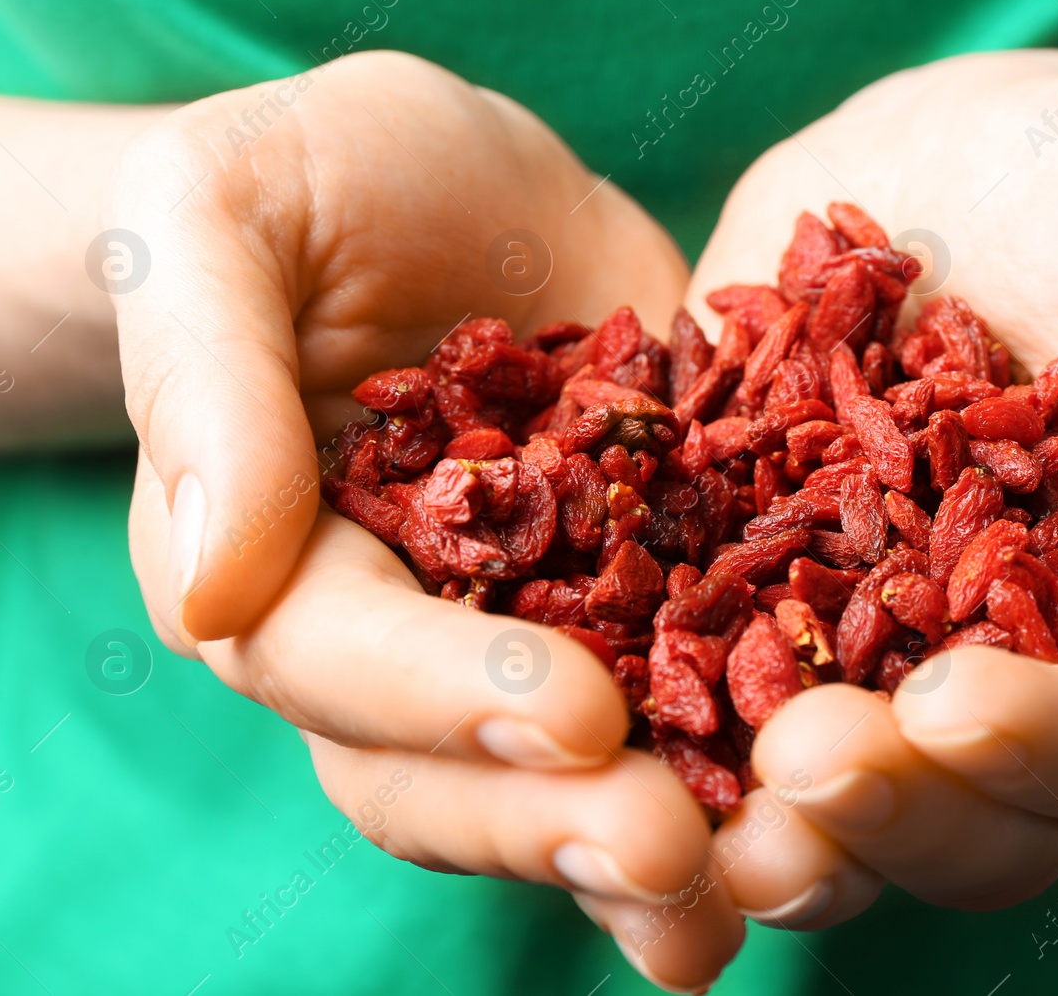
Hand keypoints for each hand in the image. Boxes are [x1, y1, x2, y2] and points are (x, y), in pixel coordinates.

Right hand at [111, 51, 740, 988]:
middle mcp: (404, 639)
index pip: (335, 662)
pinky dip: (759, 754)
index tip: (571, 721)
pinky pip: (699, 693)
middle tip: (678, 860)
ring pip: (576, 777)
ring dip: (670, 846)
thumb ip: (206, 376)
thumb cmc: (315, 177)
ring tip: (776, 881)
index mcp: (280, 564)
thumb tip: (208, 581)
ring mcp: (536, 634)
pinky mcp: (653, 599)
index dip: (444, 704)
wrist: (461, 182)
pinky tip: (850, 792)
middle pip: (452, 775)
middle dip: (558, 824)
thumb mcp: (223, 214)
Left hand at [682, 50, 1057, 927]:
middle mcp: (989, 678)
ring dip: (742, 806)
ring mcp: (847, 639)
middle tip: (798, 763)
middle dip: (877, 803)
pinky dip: (627, 690)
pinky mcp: (728, 576)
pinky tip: (565, 689)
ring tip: (674, 794)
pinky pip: (675, 657)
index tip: (958, 709)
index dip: (1041, 754)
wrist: (984, 153)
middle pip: (952, 810)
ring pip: (807, 779)